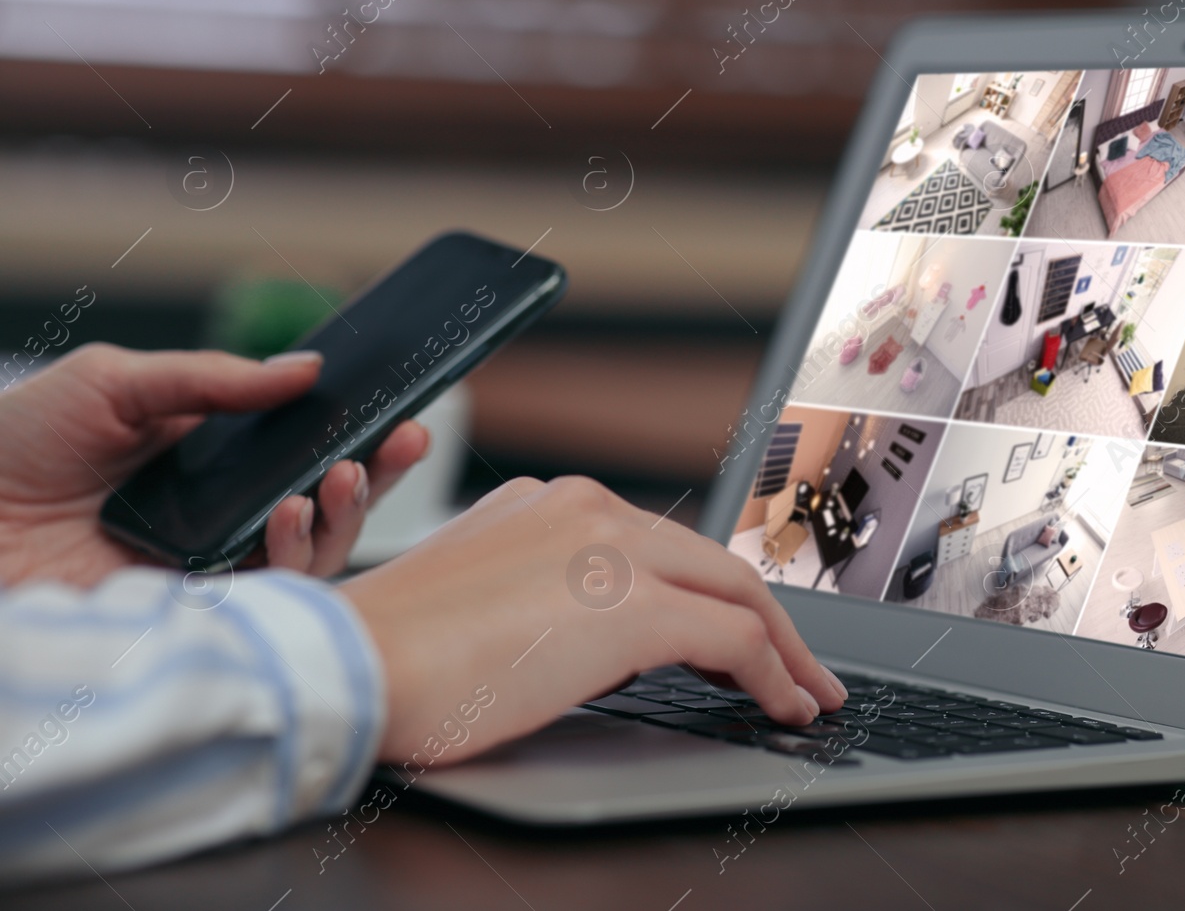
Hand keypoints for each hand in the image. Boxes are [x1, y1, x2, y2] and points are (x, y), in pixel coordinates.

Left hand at [0, 343, 429, 587]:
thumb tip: (307, 369)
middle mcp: (218, 519)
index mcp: (207, 461)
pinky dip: (294, 554)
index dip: (358, 434)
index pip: (302, 450)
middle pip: (325, 504)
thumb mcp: (115, 382)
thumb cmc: (13, 446)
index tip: (400, 412)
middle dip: (376, 474)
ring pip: (312, 555)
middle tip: (401, 440)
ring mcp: (207, 569)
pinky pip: (269, 596)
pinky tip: (289, 514)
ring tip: (336, 477)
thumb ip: (214, 379)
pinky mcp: (189, 616)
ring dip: (342, 514)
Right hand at [341, 475, 849, 760]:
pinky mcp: (631, 604)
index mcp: (555, 505)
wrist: (348, 664)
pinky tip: (784, 709)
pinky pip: (733, 640)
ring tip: (807, 695)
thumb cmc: (397, 656)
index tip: (743, 638)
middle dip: (772, 624)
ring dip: (783, 651)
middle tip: (803, 670)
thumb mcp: (491, 605)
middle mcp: (591, 510)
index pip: (663, 549)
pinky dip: (772, 676)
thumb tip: (620, 648)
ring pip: (737, 595)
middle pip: (714, 565)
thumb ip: (559, 603)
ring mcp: (614, 550)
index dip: (715, 597)